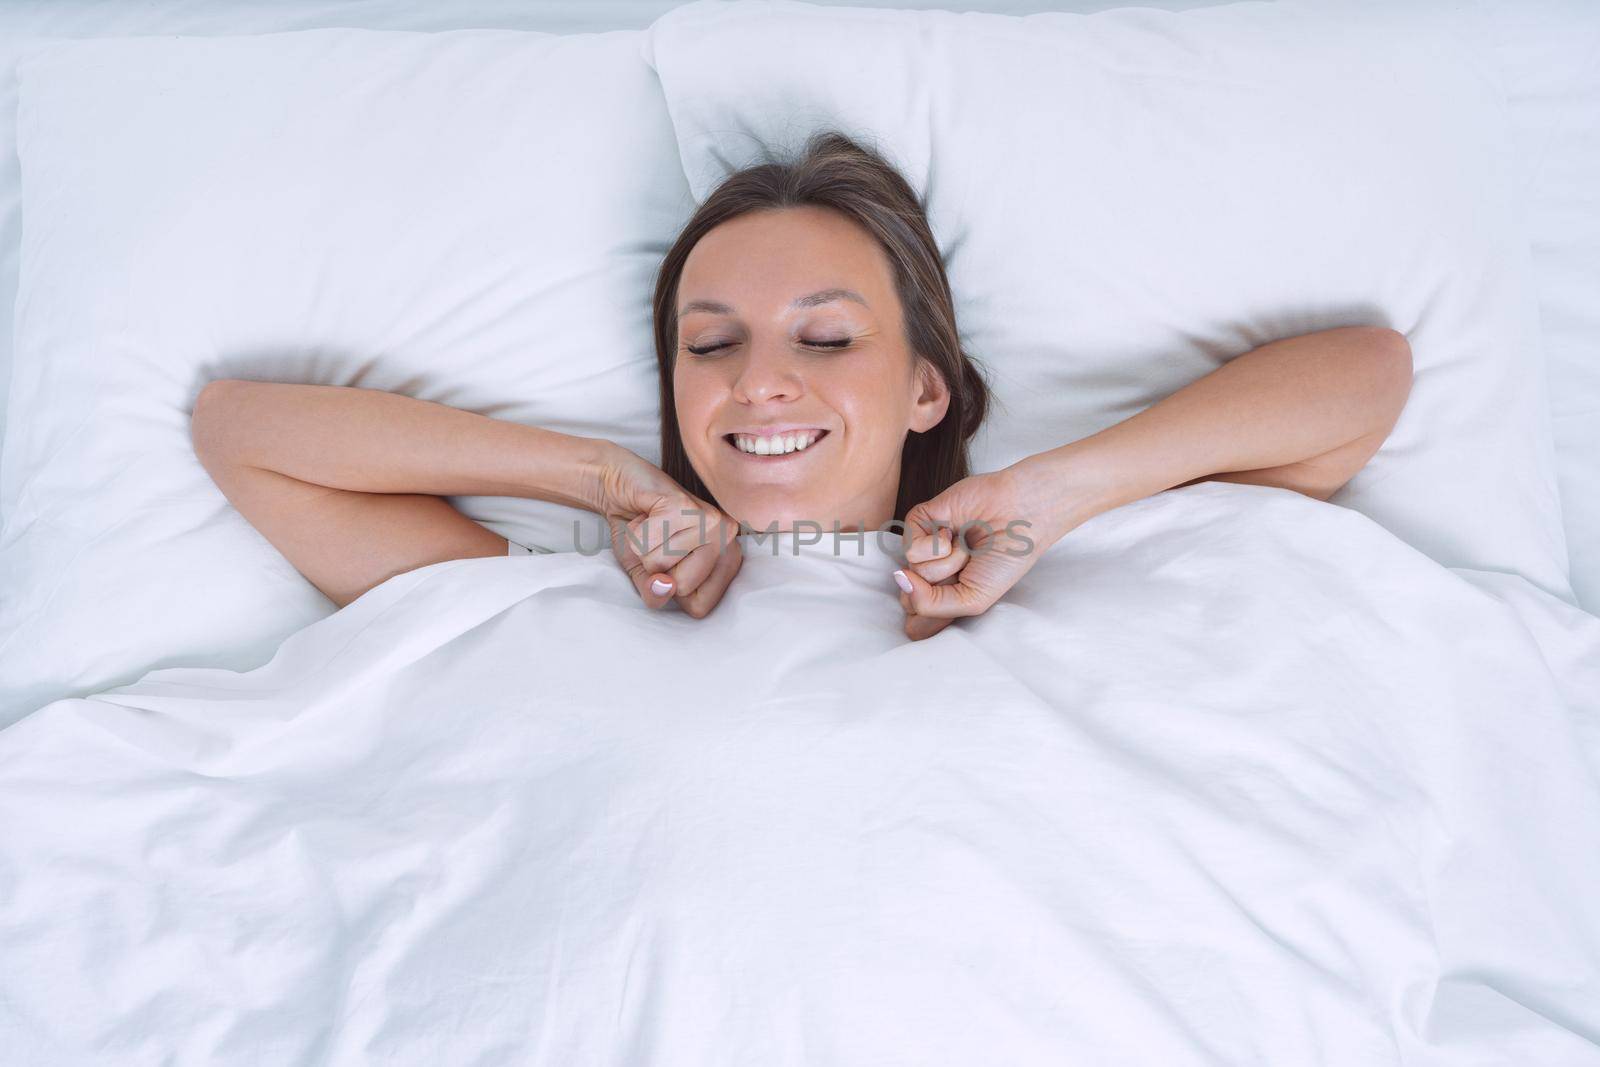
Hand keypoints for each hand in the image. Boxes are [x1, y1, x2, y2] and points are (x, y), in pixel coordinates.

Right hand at [594, 445, 742, 617]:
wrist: (620, 488)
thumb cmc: (641, 535)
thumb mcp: (646, 577)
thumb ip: (655, 594)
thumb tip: (664, 588)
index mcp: (727, 559)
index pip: (700, 607)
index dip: (672, 592)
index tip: (670, 565)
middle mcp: (727, 537)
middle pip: (683, 587)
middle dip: (656, 569)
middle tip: (658, 542)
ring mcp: (709, 519)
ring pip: (662, 564)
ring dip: (643, 549)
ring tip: (652, 528)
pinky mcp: (684, 505)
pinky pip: (647, 544)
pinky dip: (635, 533)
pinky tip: (646, 516)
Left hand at [894, 462, 1073, 640]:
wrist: (1019, 516)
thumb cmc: (1005, 558)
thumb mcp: (973, 600)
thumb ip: (931, 606)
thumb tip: (900, 579)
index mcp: (943, 598)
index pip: (915, 625)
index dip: (933, 620)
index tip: (959, 601)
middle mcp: (929, 576)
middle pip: (908, 601)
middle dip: (943, 588)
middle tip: (968, 571)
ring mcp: (922, 550)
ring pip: (913, 573)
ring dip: (948, 563)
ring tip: (967, 548)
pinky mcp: (917, 523)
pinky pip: (910, 549)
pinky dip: (936, 545)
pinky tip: (954, 532)